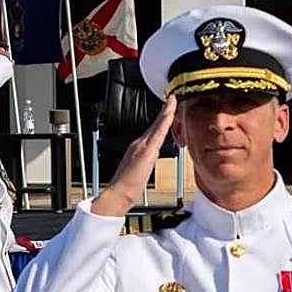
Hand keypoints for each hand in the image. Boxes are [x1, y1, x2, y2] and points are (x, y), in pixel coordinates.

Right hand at [91, 96, 177, 216]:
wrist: (118, 193)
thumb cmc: (128, 186)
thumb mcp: (139, 170)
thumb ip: (146, 162)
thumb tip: (151, 160)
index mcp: (138, 148)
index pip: (153, 130)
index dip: (161, 118)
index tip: (169, 108)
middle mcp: (139, 144)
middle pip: (156, 124)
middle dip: (165, 111)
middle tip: (173, 99)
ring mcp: (142, 146)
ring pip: (157, 125)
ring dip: (166, 113)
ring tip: (173, 101)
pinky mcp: (146, 151)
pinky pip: (158, 133)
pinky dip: (164, 121)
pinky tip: (169, 114)